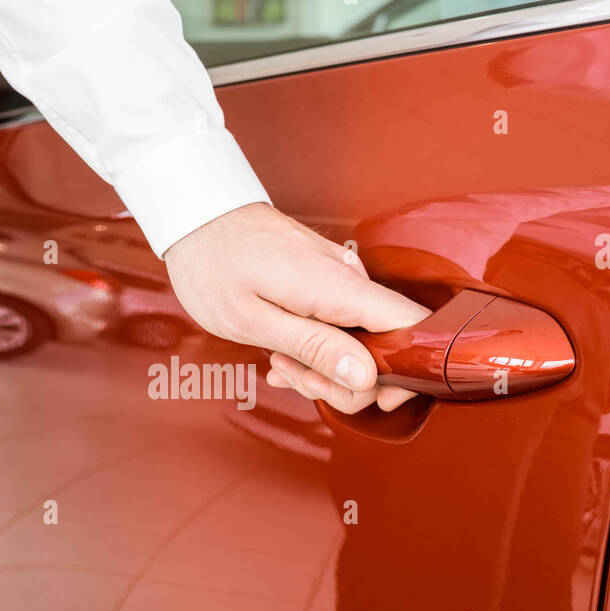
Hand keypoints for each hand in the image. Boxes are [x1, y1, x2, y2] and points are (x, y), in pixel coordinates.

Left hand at [162, 203, 429, 412]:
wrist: (196, 215)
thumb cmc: (214, 265)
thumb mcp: (253, 320)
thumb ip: (315, 347)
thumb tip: (367, 376)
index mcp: (338, 287)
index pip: (412, 325)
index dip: (407, 370)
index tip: (373, 395)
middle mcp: (349, 278)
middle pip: (386, 345)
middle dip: (346, 380)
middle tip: (294, 376)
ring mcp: (340, 277)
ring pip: (360, 339)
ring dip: (324, 366)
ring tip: (278, 360)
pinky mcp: (327, 280)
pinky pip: (341, 323)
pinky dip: (317, 346)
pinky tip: (283, 351)